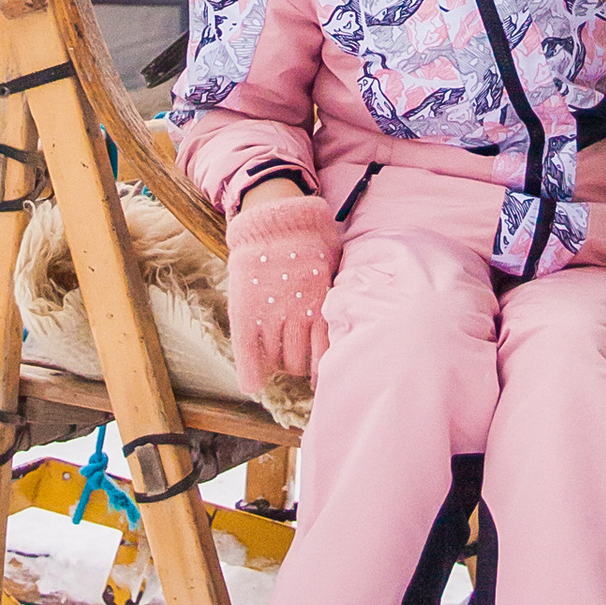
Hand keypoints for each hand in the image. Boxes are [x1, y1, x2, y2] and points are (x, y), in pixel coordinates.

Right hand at [225, 193, 339, 394]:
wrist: (276, 217)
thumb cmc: (311, 238)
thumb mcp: (335, 264)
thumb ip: (341, 291)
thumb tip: (358, 312)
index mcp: (322, 304)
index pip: (326, 352)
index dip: (323, 368)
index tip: (324, 376)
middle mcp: (298, 314)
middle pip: (300, 362)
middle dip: (299, 366)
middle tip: (297, 361)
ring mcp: (270, 313)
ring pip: (278, 360)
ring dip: (279, 366)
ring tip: (278, 360)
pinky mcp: (246, 309)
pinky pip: (246, 349)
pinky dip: (249, 371)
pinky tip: (252, 387)